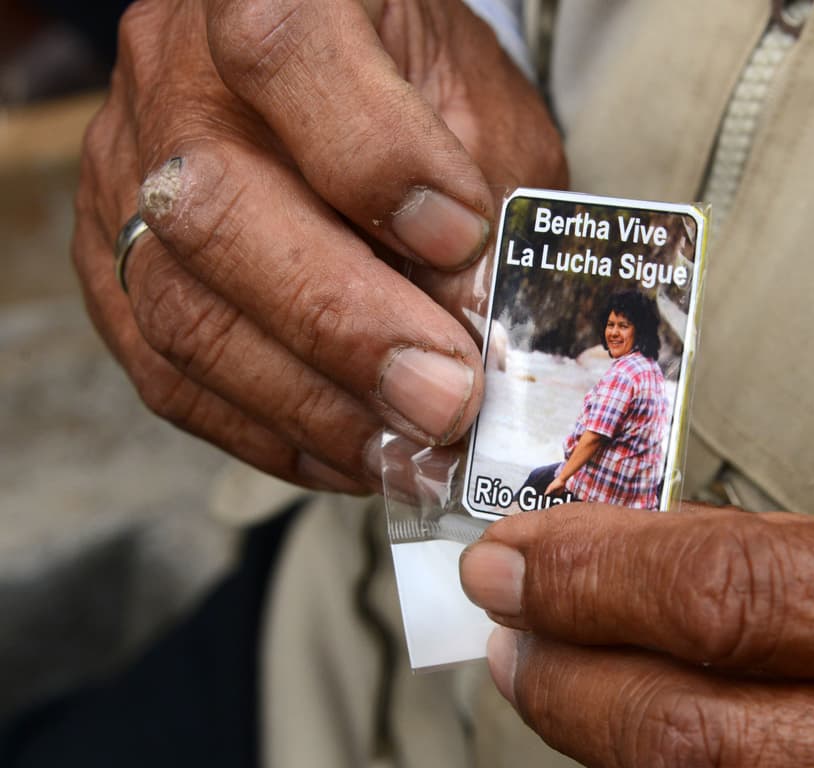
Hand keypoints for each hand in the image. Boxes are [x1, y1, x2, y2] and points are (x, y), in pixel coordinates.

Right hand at [74, 0, 565, 492]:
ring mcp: (125, 177)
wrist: (346, 86)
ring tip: (415, 453)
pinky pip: (172, 378)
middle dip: (345, 327)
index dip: (374, 158)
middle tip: (447, 402)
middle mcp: (174, 78)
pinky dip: (273, 433)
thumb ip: (488, 205)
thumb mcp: (483, 115)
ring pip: (185, 314)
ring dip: (315, 406)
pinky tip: (355, 455)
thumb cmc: (427, 93)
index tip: (460, 236)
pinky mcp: (113, 270)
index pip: (286, 53)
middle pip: (216, 210)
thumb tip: (479, 336)